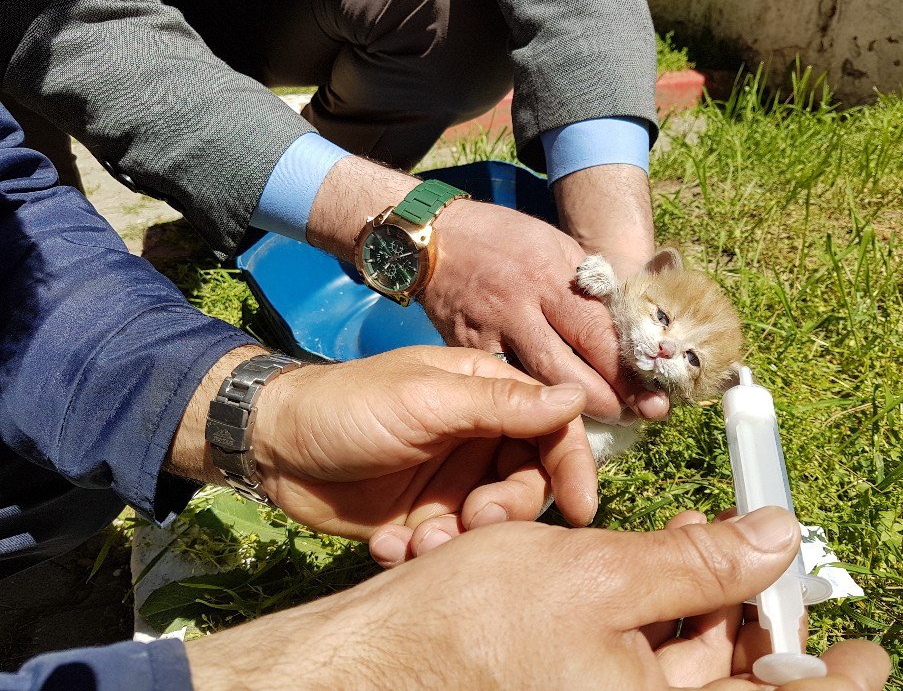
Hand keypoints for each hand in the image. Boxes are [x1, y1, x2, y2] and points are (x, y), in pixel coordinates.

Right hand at [184, 507, 890, 689]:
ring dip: (704, 592)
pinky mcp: (577, 680)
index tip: (863, 653)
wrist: (379, 653)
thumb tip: (776, 538)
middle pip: (729, 678)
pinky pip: (643, 651)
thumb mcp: (601, 580)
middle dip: (753, 609)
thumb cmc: (477, 624)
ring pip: (686, 657)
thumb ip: (699, 566)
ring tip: (705, 530)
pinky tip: (658, 548)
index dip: (824, 679)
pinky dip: (660, 601)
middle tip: (763, 550)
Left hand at [249, 346, 597, 542]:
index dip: (573, 465)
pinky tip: (388, 544)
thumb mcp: (426, 401)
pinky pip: (448, 547)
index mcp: (485, 396)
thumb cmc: (349, 406)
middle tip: (473, 520)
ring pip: (491, 524)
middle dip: (508, 510)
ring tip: (419, 540)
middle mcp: (476, 439)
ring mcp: (450, 481)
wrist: (273, 447)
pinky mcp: (422, 519)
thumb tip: (576, 396)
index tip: (582, 506)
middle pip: (528, 483)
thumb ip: (501, 404)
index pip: (551, 428)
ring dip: (462, 540)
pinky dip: (423, 553)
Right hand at [304, 156, 667, 422]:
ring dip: (571, 413)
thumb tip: (636, 326)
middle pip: (571, 370)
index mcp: (552, 275)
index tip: (654, 394)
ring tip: (600, 424)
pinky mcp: (464, 350)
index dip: (629, 370)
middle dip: (608, 400)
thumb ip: (592, 288)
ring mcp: (489, 332)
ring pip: (534, 386)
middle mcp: (521, 306)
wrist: (435, 236)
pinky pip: (500, 384)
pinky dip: (525, 404)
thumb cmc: (506, 239)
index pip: (599, 333)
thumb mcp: (558, 247)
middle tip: (635, 417)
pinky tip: (544, 418)